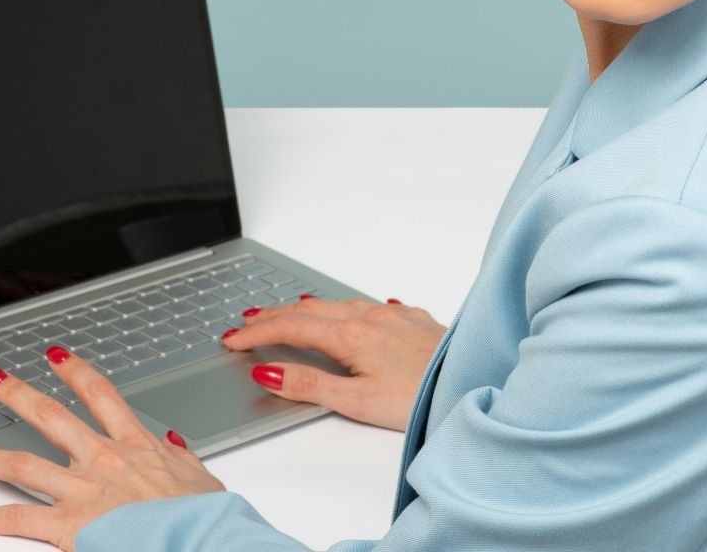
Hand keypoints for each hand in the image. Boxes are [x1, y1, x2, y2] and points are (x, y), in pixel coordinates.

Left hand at [0, 349, 225, 548]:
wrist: (200, 539)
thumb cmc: (203, 518)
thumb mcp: (200, 478)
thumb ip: (180, 458)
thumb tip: (171, 443)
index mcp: (135, 446)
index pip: (100, 395)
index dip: (75, 371)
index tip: (56, 357)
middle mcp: (103, 460)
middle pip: (51, 416)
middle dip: (17, 393)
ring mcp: (82, 490)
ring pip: (22, 464)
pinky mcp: (68, 525)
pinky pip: (16, 519)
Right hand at [222, 296, 446, 431]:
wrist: (474, 383)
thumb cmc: (423, 399)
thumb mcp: (357, 402)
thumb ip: (309, 385)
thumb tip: (268, 372)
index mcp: (352, 335)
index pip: (290, 327)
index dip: (257, 333)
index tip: (232, 339)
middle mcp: (371, 317)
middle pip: (310, 310)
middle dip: (273, 315)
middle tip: (246, 323)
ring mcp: (394, 316)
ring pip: (338, 304)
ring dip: (306, 310)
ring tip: (286, 314)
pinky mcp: (415, 320)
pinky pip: (369, 306)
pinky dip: (344, 309)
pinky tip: (348, 313)